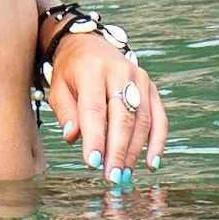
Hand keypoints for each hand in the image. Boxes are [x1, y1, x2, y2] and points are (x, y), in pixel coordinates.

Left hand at [42, 27, 166, 183]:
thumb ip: (65, 112)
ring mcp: (139, 78)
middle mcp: (120, 72)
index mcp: (92, 70)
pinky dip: (158, 142)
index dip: (95, 137)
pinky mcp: (151, 87)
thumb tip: (73, 137)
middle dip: (117, 151)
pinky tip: (151, 163)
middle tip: (111, 176)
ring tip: (124, 174)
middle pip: (122, 117)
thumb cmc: (70, 71)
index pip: (94, 109)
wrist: (89, 43)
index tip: (92, 162)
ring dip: (134, 151)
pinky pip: (159, 117)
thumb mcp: (59, 87)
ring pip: (141, 120)